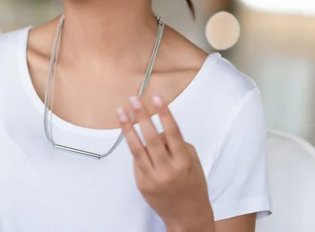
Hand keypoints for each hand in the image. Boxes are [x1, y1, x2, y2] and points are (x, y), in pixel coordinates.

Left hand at [117, 95, 213, 231]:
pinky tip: (129, 133)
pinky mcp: (142, 183)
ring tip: (121, 111)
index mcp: (184, 162)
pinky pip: (136, 160)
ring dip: (127, 127)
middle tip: (134, 99)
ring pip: (137, 148)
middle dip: (141, 115)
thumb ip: (178, 145)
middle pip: (151, 137)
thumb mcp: (193, 163)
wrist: (187, 217)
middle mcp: (167, 170)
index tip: (156, 97)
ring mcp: (152, 178)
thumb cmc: (193, 186)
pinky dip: (134, 145)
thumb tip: (159, 130)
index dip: (164, 113)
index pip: (172, 132)